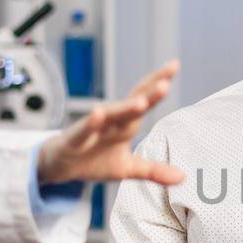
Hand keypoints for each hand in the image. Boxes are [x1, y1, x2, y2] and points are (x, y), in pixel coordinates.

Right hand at [37, 61, 185, 185]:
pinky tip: (97, 114)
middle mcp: (110, 122)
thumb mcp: (128, 169)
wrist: (59, 166)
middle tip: (165, 83)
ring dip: (124, 108)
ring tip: (140, 102)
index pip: (143, 99)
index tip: (174, 65)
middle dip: (148, 94)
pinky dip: (90, 124)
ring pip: (109, 116)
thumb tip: (183, 177)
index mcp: (125, 124)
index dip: (157, 84)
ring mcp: (91, 130)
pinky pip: (83, 132)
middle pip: (131, 104)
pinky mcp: (73, 141)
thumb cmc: (94, 160)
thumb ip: (154, 171)